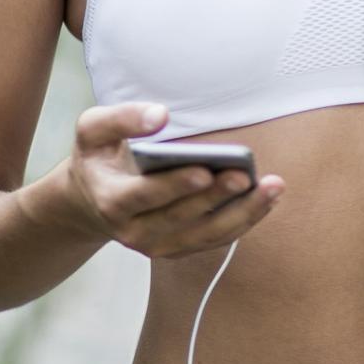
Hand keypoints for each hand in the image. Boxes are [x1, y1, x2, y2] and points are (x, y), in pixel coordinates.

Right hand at [63, 103, 284, 259]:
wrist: (90, 200)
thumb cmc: (98, 157)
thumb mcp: (92, 129)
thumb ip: (120, 118)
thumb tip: (159, 115)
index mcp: (112, 200)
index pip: (145, 196)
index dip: (175, 186)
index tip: (204, 170)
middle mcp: (134, 231)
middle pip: (181, 217)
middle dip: (215, 198)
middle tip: (245, 177)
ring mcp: (157, 245)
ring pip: (205, 235)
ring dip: (242, 214)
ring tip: (272, 188)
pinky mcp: (177, 247)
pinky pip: (214, 239)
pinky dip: (242, 221)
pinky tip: (266, 199)